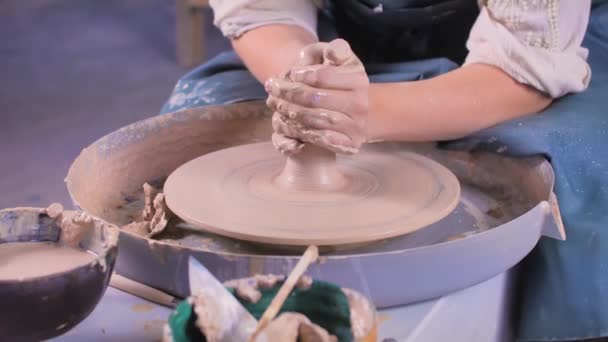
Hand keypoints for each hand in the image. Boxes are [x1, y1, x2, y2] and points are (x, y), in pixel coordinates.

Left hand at [265, 39, 368, 154]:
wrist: (353, 109)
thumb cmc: (338, 78)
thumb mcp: (339, 58)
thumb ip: (336, 49)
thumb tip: (333, 54)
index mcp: (358, 80)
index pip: (322, 76)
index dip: (301, 74)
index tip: (290, 73)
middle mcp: (360, 104)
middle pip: (315, 99)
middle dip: (289, 93)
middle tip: (271, 89)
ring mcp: (356, 126)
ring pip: (316, 120)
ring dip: (290, 113)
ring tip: (276, 105)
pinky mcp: (351, 144)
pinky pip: (322, 140)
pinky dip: (303, 132)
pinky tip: (290, 124)